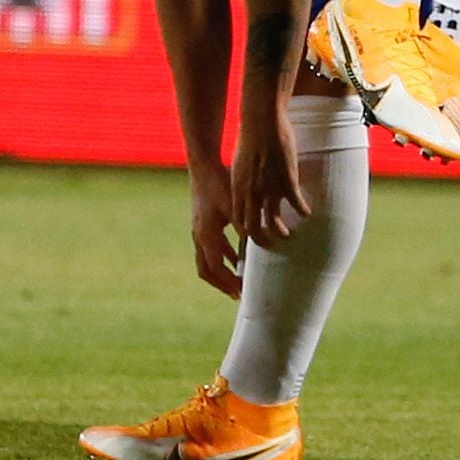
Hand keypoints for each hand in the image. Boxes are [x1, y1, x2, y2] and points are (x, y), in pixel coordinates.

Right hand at [188, 162, 243, 298]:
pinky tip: (237, 258)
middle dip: (221, 283)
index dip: (228, 282)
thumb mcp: (235, 204)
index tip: (241, 292)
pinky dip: (223, 256)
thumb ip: (246, 225)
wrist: (203, 165)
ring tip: (239, 280)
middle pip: (206, 269)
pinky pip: (211, 247)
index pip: (215, 267)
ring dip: (222, 271)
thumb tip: (260, 245)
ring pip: (207, 260)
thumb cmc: (220, 182)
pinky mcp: (203, 223)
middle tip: (238, 294)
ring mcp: (199, 230)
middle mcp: (199, 236)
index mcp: (205, 234)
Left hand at [227, 103, 310, 252]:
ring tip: (288, 235)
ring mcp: (269, 189)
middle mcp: (251, 194)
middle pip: (253, 229)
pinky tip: (307, 213)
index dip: (245, 233)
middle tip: (269, 246)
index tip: (252, 237)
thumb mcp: (239, 165)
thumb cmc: (249, 139)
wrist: (261, 123)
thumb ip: (242, 182)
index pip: (238, 221)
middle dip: (261, 241)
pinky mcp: (287, 181)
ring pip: (274, 221)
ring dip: (281, 231)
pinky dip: (302, 211)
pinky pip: (296, 204)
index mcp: (238, 190)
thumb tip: (246, 190)